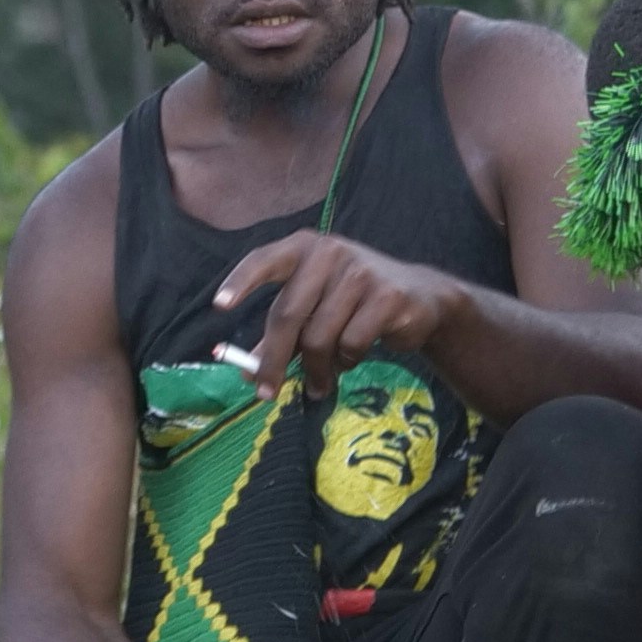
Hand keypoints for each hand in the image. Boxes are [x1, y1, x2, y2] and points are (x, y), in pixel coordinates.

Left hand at [207, 231, 464, 395]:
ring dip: (316, 369)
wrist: (422, 298)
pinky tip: (352, 358)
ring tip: (321, 379)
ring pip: (319, 337)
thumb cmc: (354, 302)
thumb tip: (246, 370)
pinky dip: (347, 361)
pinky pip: (351, 344)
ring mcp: (361, 272)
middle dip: (273, 360)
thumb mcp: (316, 306)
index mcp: (304, 248)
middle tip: (266, 393)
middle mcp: (330, 253)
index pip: (265, 260)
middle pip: (287, 315)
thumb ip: (282, 332)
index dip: (241, 282)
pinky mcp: (387, 296)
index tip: (219, 305)